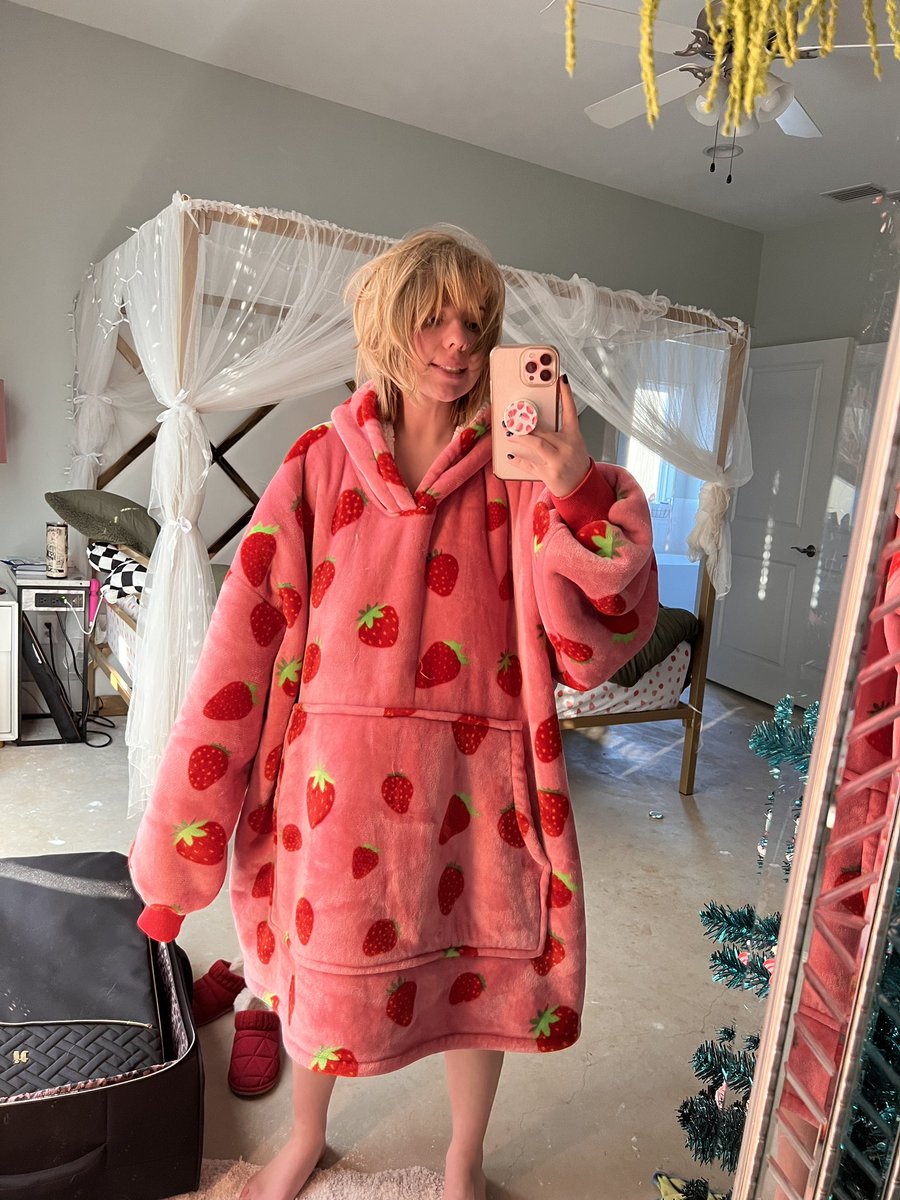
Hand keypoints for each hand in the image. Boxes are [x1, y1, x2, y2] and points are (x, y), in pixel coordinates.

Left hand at [504, 375, 590, 495]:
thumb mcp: (573, 445)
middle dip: (526, 424)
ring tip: (509, 433)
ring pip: (536, 445)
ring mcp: (558, 461)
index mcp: (574, 437)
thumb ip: (557, 433)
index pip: (571, 411)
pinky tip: (510, 456)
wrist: (581, 489)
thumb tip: (534, 423)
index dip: (567, 394)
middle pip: (545, 430)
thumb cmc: (575, 464)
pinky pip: (530, 465)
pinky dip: (519, 460)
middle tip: (513, 418)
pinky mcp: (549, 474)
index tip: (562, 380)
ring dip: (520, 438)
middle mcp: (567, 447)